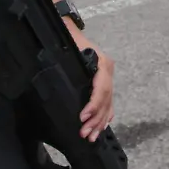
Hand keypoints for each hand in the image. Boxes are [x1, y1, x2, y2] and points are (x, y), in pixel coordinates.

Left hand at [70, 26, 115, 140]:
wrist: (71, 30)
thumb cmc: (69, 39)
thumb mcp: (69, 45)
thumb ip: (68, 55)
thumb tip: (60, 69)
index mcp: (102, 63)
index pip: (101, 88)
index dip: (93, 105)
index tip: (83, 118)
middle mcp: (108, 71)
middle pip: (106, 100)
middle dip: (96, 119)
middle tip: (85, 134)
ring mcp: (108, 78)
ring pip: (108, 104)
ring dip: (100, 122)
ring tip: (91, 137)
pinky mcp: (104, 83)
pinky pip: (109, 103)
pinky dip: (106, 116)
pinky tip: (102, 127)